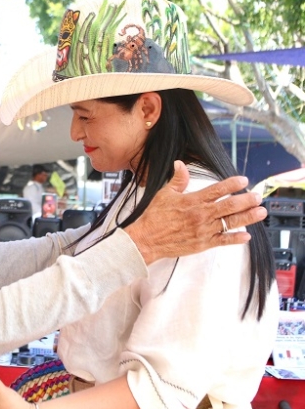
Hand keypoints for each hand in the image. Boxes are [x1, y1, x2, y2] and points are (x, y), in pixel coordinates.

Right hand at [125, 160, 266, 263]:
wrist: (147, 239)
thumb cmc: (154, 217)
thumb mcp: (164, 194)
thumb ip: (177, 180)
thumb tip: (180, 164)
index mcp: (193, 201)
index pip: (217, 190)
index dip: (232, 184)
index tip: (243, 180)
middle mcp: (201, 215)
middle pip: (229, 206)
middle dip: (246, 200)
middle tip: (258, 196)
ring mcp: (203, 230)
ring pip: (231, 222)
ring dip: (248, 217)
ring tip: (261, 212)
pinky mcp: (202, 244)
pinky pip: (223, 241)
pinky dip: (236, 239)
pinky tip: (246, 236)